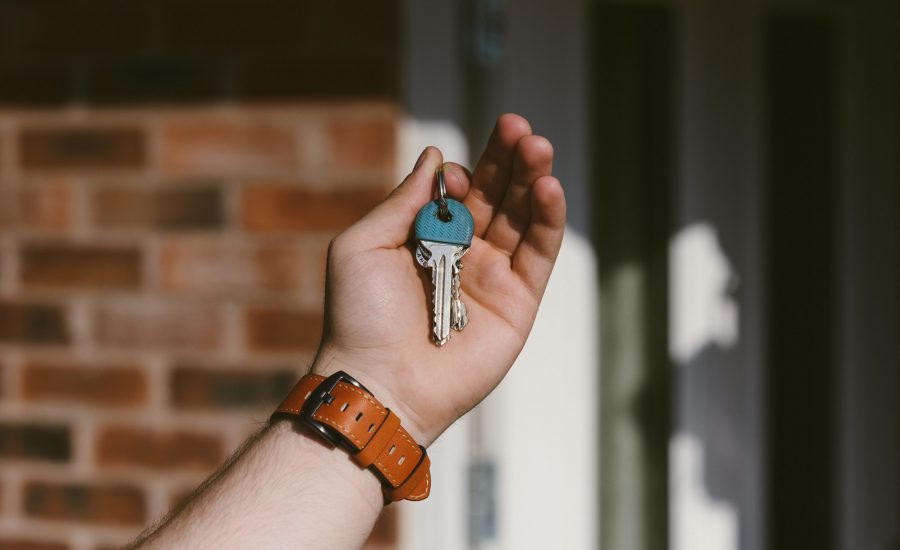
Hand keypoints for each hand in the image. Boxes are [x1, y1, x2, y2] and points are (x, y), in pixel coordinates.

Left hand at [311, 114, 565, 445]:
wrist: (380, 382)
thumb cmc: (360, 317)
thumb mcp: (363, 246)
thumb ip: (402, 201)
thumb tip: (434, 157)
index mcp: (426, 238)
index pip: (459, 190)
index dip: (466, 172)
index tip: (457, 174)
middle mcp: (464, 252)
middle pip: (498, 195)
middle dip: (509, 160)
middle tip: (520, 128)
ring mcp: (493, 276)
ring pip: (524, 217)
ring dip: (534, 179)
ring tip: (538, 147)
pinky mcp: (519, 302)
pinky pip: (540, 254)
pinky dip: (548, 220)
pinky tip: (548, 189)